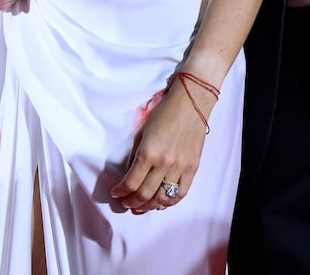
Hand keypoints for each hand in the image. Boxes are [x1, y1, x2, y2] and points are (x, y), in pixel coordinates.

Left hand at [110, 80, 214, 213]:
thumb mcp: (142, 132)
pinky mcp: (192, 168)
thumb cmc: (164, 113)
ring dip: (148, 207)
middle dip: (131, 202)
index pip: (131, 183)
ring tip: (141, 207)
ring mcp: (180, 167)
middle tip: (126, 203)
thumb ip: (136, 156)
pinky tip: (161, 203)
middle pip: (145, 195)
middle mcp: (164, 163)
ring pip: (162, 199)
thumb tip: (130, 176)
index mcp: (148, 152)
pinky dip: (169, 202)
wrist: (191, 103)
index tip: (116, 193)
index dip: (120, 192)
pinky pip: (180, 194)